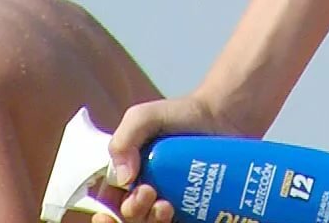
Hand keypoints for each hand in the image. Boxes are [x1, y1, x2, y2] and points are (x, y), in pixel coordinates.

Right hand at [91, 91, 239, 222]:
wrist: (222, 115)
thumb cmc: (181, 115)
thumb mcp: (144, 117)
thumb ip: (125, 138)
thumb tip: (124, 178)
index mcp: (128, 179)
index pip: (109, 204)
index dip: (106, 215)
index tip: (112, 208)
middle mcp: (146, 196)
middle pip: (131, 219)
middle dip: (133, 213)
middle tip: (149, 192)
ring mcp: (171, 205)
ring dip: (152, 222)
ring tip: (166, 205)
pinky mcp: (194, 212)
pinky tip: (182, 216)